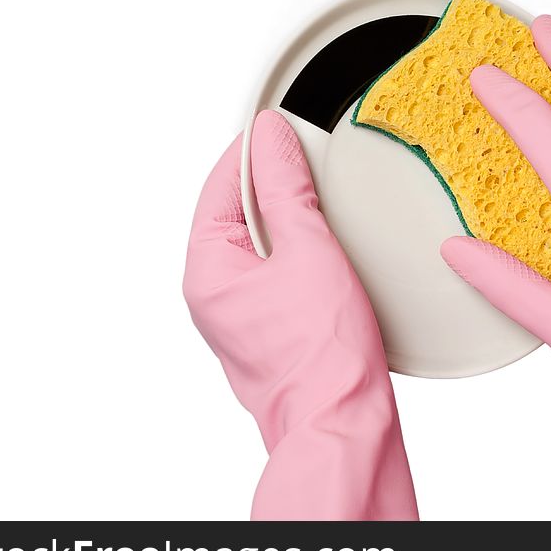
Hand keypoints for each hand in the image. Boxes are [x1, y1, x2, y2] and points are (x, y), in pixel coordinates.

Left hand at [184, 110, 417, 519]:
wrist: (343, 424)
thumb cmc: (323, 356)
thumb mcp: (309, 251)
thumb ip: (286, 189)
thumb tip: (270, 139)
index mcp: (207, 271)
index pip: (219, 187)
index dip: (250, 151)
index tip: (277, 126)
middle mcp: (213, 296)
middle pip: (235, 215)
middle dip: (271, 186)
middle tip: (307, 161)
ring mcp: (238, 317)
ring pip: (258, 246)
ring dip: (287, 221)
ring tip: (320, 205)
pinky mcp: (267, 331)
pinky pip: (273, 275)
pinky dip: (296, 254)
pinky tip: (324, 252)